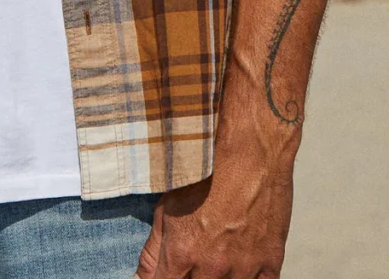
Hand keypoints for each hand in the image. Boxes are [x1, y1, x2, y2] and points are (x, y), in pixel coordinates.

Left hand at [134, 148, 292, 278]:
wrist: (249, 156)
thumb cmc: (205, 173)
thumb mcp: (166, 206)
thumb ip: (152, 250)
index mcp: (182, 254)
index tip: (166, 272)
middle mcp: (212, 268)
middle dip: (190, 277)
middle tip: (194, 256)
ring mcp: (243, 269)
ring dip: (218, 278)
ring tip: (214, 256)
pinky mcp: (270, 264)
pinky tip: (238, 267)